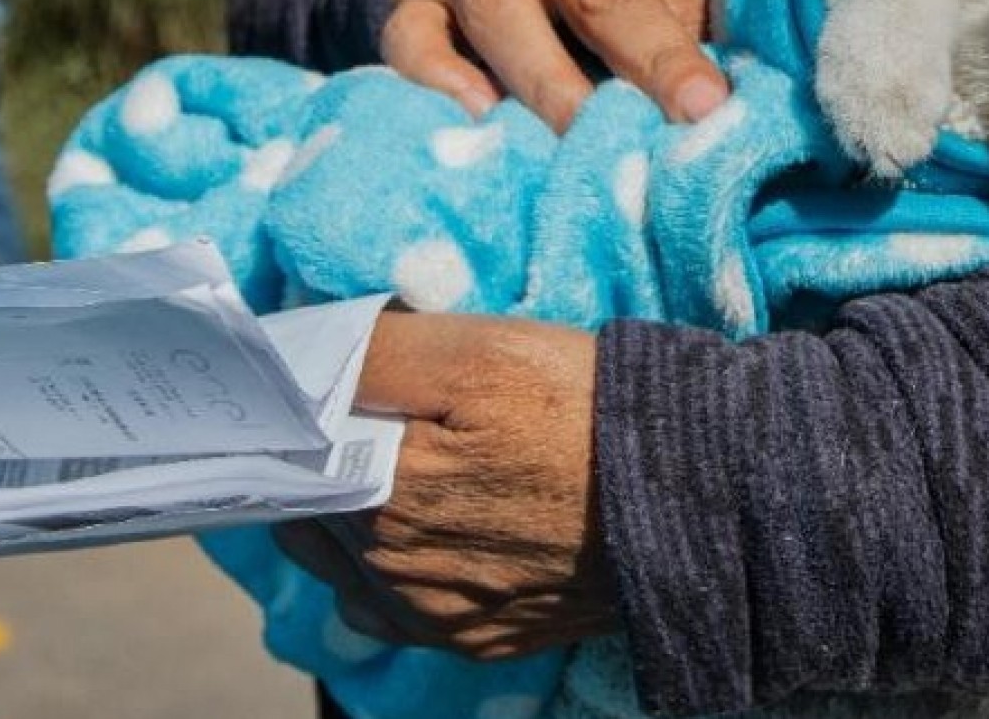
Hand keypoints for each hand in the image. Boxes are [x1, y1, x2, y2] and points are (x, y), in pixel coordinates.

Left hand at [273, 311, 615, 659]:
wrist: (697, 489)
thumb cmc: (585, 407)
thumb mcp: (479, 348)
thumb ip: (373, 354)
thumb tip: (293, 363)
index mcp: (379, 497)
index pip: (291, 456)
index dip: (300, 416)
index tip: (322, 386)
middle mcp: (393, 574)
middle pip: (313, 513)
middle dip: (330, 465)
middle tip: (374, 419)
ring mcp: (437, 618)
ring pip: (348, 568)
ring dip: (354, 522)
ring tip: (404, 472)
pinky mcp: (481, 640)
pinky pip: (398, 612)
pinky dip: (394, 575)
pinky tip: (430, 535)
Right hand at [385, 0, 729, 130]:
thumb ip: (688, 5)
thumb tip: (740, 81)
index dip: (693, 44)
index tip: (721, 105)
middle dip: (650, 55)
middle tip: (690, 116)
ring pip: (500, 11)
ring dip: (548, 81)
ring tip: (585, 138)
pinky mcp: (410, 1)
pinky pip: (410, 36)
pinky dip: (437, 76)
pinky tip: (478, 115)